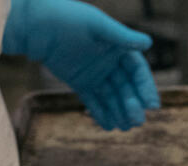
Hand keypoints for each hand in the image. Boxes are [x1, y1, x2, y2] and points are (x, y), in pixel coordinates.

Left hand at [3, 0, 159, 130]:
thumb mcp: (96, 25)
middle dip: (133, 105)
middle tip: (137, 121)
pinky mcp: (81, 83)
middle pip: (127, 88)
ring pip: (112, 97)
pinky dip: (101, 113)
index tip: (152, 107)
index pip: (138, 71)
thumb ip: (121, 36)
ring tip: (125, 127)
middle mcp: (110, 62)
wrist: (35, 24)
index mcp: (118, 48)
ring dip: (120, 113)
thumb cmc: (67, 17)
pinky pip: (94, 101)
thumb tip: (148, 43)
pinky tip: (109, 126)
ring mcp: (96, 74)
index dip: (146, 88)